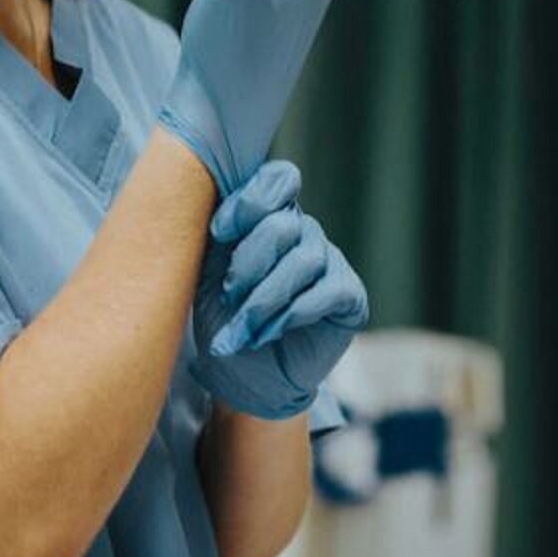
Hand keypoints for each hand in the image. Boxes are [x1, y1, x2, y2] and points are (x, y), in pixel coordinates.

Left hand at [190, 161, 368, 419]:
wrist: (242, 376)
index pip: (277, 179)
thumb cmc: (222, 318)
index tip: (218, 233)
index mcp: (270, 216)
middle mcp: (304, 232)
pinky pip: (327, 290)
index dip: (249, 202)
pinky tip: (268, 333)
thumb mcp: (208, 272)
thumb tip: (211, 203)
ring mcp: (329, 261)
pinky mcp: (349, 296)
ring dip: (263, 299)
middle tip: (229, 297)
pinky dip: (290, 314)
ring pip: (303, 260)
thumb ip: (218, 235)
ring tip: (242, 329)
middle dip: (248, 263)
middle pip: (283, 224)